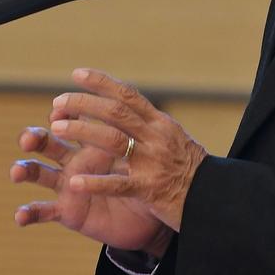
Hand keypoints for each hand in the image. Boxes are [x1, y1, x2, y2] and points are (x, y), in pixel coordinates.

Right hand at [11, 122, 170, 254]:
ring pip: (39, 173)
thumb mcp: (139, 154)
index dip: (60, 113)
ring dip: (24, 170)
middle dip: (35, 137)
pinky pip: (44, 211)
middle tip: (29, 139)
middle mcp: (73, 160)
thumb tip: (129, 107)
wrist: (149, 216)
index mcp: (91, 141)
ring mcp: (67, 185)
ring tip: (16, 172)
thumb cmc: (143, 178)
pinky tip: (19, 216)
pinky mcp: (67, 210)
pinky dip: (29, 213)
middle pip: (47, 142)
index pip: (70, 119)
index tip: (57, 109)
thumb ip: (131, 134)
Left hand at [49, 68, 207, 232]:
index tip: (77, 74)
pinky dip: (96, 182)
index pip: (127, 95)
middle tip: (57, 103)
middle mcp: (157, 137)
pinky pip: (119, 184)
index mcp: (160, 123)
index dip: (101, 82)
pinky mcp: (151, 189)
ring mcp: (153, 162)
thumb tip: (122, 107)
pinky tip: (75, 182)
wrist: (218, 200)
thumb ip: (149, 126)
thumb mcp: (174, 139)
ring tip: (57, 128)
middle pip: (114, 112)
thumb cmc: (192, 171)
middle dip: (83, 104)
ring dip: (82, 131)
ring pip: (113, 140)